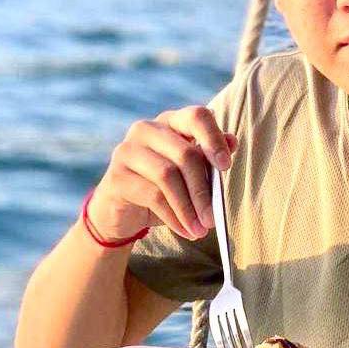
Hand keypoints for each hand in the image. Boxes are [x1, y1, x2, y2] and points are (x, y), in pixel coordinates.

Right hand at [86, 106, 237, 241]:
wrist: (120, 212)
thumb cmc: (161, 189)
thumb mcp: (189, 175)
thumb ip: (208, 157)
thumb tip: (232, 141)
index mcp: (171, 122)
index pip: (196, 116)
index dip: (214, 139)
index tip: (226, 166)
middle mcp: (147, 130)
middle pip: (186, 154)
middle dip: (203, 191)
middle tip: (213, 218)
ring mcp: (128, 150)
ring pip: (168, 176)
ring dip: (189, 208)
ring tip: (200, 230)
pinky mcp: (116, 176)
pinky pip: (153, 196)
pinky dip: (174, 217)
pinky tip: (185, 231)